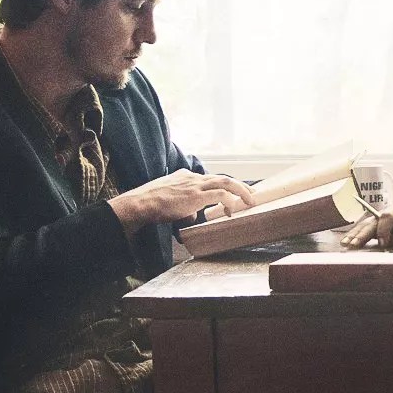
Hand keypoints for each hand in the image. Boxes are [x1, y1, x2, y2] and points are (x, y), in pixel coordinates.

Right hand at [108, 170, 254, 233]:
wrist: (141, 203)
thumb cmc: (151, 205)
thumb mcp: (170, 203)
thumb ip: (184, 208)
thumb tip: (191, 216)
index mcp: (186, 176)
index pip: (210, 179)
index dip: (224, 186)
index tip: (233, 193)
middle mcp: (193, 178)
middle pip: (222, 178)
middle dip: (239, 185)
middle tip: (251, 194)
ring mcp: (195, 185)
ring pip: (226, 182)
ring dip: (241, 191)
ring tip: (250, 201)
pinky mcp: (196, 195)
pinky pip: (221, 195)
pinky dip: (230, 201)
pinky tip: (231, 211)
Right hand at [340, 201, 392, 248]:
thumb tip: (391, 242)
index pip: (388, 217)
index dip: (384, 230)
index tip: (383, 244)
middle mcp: (388, 211)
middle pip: (372, 221)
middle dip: (363, 233)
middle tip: (354, 244)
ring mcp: (381, 218)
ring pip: (366, 225)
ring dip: (355, 234)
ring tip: (345, 243)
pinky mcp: (377, 225)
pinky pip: (365, 229)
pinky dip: (355, 235)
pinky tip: (346, 241)